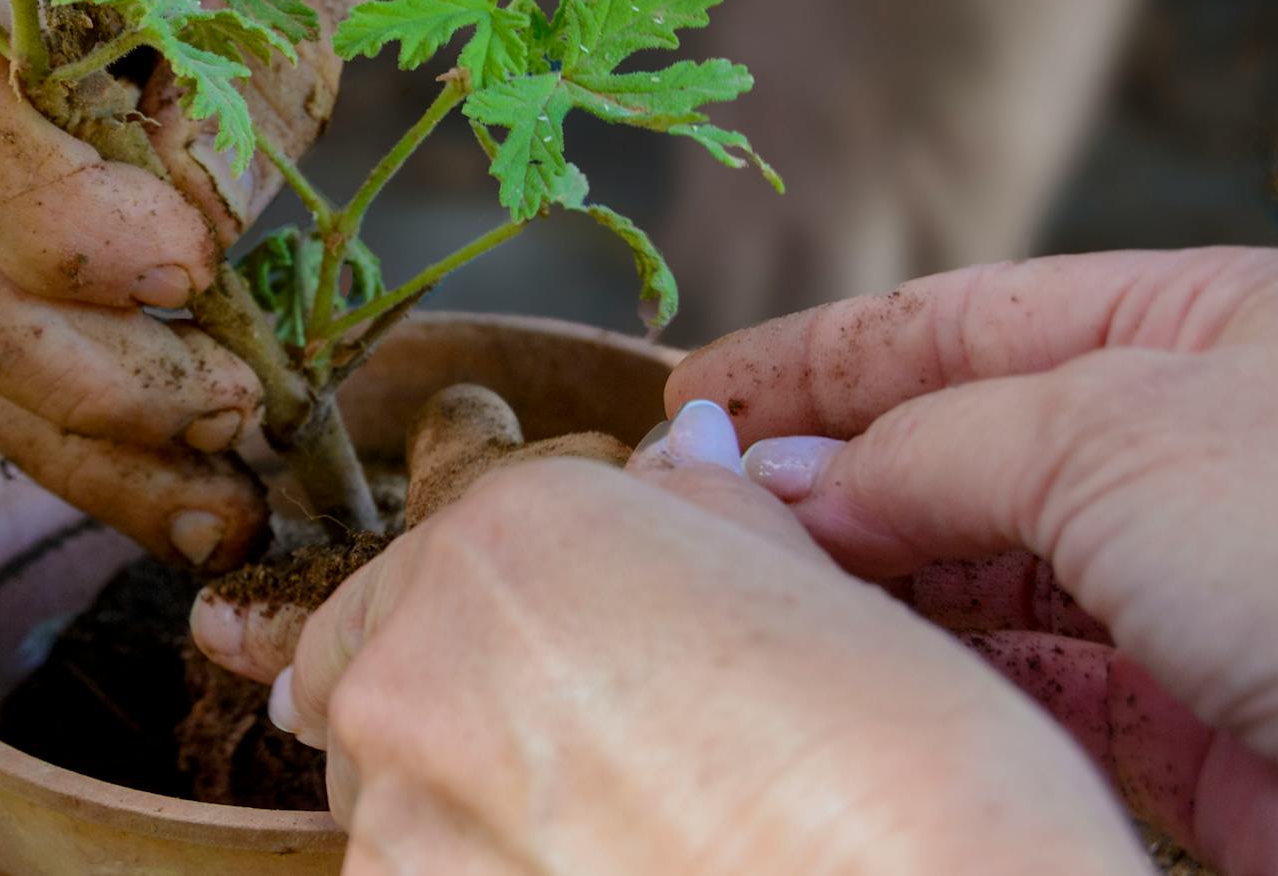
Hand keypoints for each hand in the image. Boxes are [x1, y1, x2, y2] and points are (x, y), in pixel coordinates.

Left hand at [196, 394, 1142, 873]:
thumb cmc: (898, 767)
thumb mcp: (814, 591)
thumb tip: (687, 444)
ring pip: (381, 784)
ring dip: (453, 802)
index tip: (567, 662)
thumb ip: (704, 512)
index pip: (455, 553)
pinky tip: (580, 872)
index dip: (516, 610)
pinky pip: (408, 869)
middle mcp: (420, 652)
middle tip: (572, 755)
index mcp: (515, 533)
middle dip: (446, 693)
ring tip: (601, 835)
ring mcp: (394, 803)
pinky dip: (472, 869)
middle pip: (379, 658)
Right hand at [669, 247, 1277, 871]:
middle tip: (690, 500)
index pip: (954, 322)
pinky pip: (1027, 684)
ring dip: (865, 577)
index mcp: (1193, 329)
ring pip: (978, 572)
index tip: (691, 390)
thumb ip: (927, 443)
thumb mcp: (1107, 431)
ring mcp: (1183, 590)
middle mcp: (1183, 452)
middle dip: (824, 471)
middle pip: (955, 446)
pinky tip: (856, 665)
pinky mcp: (1189, 725)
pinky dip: (936, 675)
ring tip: (750, 580)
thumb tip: (783, 474)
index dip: (815, 355)